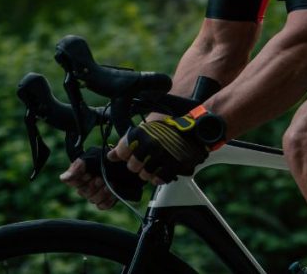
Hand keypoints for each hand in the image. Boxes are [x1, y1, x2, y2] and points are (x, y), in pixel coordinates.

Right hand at [60, 157, 117, 210]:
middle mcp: (86, 185)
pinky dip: (108, 199)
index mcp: (80, 175)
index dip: (80, 179)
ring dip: (102, 192)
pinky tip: (113, 191)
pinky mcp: (106, 200)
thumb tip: (63, 178)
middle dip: (93, 185)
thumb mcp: (93, 157)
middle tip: (101, 178)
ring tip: (109, 183)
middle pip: (83, 192)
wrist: (128, 164)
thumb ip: (78, 166)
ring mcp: (96, 194)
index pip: (72, 182)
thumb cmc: (109, 158)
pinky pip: (102, 205)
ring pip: (92, 200)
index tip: (88, 174)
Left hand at [107, 107, 225, 184]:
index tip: (130, 153)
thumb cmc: (171, 128)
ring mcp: (163, 156)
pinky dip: (159, 177)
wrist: (196, 130)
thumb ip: (128, 142)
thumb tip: (110, 156)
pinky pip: (158, 179)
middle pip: (132, 166)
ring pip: (144, 175)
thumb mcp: (148, 128)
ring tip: (157, 162)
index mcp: (142, 133)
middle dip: (138, 164)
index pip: (121, 152)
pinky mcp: (174, 165)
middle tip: (147, 158)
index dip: (123, 155)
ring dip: (149, 171)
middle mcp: (151, 145)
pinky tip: (164, 168)